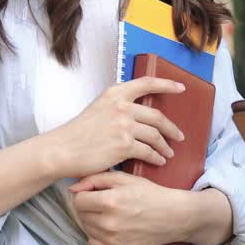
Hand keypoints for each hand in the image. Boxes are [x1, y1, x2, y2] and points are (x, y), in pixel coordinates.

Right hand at [43, 77, 185, 179]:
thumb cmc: (78, 133)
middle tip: (179, 136)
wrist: (63, 150)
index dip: (167, 85)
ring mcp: (124, 125)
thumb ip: (118, 107)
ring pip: (155, 135)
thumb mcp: (98, 108)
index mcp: (115, 93)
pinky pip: (148, 151)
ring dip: (165, 146)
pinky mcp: (124, 145)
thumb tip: (140, 115)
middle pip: (157, 116)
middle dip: (172, 128)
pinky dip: (156, 157)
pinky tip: (158, 160)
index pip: (147, 83)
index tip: (181, 88)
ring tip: (168, 152)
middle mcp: (122, 106)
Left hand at [69, 171, 187, 244]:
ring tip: (110, 216)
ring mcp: (113, 241)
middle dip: (89, 208)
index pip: (78, 200)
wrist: (172, 216)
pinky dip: (99, 237)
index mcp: (110, 202)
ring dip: (94, 222)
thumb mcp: (124, 179)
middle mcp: (109, 224)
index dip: (85, 195)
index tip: (95, 195)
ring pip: (87, 230)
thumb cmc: (148, 194)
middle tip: (104, 205)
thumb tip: (72, 188)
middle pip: (81, 216)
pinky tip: (112, 229)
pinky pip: (94, 244)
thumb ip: (95, 179)